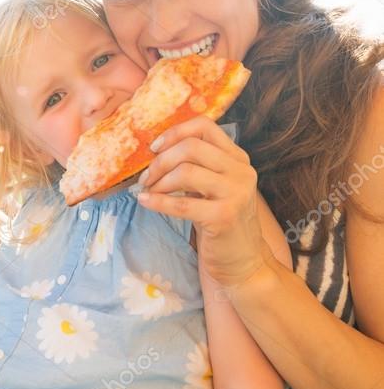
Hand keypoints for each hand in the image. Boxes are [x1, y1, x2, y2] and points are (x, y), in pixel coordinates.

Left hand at [136, 116, 271, 290]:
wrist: (243, 262)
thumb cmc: (221, 221)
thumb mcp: (215, 186)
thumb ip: (197, 165)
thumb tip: (155, 150)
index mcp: (238, 158)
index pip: (205, 126)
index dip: (175, 132)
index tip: (154, 147)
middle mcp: (241, 171)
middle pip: (191, 147)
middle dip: (161, 160)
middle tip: (146, 177)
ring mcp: (236, 194)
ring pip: (185, 172)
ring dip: (158, 181)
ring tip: (148, 191)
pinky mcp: (224, 217)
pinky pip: (181, 204)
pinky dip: (157, 201)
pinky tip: (145, 201)